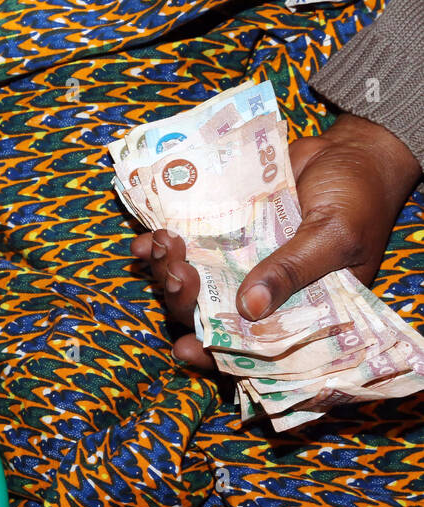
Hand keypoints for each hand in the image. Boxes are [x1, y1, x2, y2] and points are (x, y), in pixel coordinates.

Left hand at [134, 113, 422, 368]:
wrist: (350, 151)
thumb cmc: (359, 198)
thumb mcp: (334, 236)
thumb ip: (292, 270)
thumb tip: (250, 307)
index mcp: (299, 311)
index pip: (252, 349)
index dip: (217, 355)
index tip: (187, 348)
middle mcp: (263, 295)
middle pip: (210, 315)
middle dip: (185, 300)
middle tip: (178, 273)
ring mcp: (240, 266)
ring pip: (193, 285)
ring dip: (169, 272)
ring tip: (162, 244)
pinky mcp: (224, 238)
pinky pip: (188, 251)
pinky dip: (162, 250)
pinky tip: (146, 242)